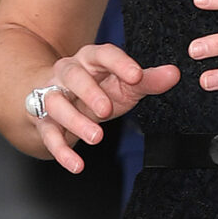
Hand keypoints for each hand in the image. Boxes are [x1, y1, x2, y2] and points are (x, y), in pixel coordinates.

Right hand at [26, 41, 179, 172]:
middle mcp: (67, 73)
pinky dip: (61, 151)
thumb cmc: (96, 88)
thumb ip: (148, 80)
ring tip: (96, 138)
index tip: (136, 76)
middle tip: (107, 111)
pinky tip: (76, 165)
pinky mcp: (44, 121)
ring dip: (75, 121)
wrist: (57, 100)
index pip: (103, 54)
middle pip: (73, 76)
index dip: (119, 63)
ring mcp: (51, 96)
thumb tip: (173, 74)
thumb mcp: (124, 84)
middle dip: (89, 92)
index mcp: (90, 59)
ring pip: (56, 104)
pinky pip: (49, 134)